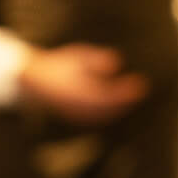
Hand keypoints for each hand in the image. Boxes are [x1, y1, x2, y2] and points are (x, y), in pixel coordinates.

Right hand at [17, 44, 148, 124]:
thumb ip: (98, 60)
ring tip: (133, 95)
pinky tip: (119, 104)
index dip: (129, 89)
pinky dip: (113, 112)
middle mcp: (85, 109)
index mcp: (85, 94)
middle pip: (115, 108)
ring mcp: (83, 117)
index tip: (143, 82)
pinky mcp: (80, 120)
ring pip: (109, 115)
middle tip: (141, 88)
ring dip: (123, 107)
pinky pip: (102, 118)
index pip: (114, 95)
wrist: (34, 82)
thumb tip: (118, 61)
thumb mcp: (78, 57)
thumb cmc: (58, 65)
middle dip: (129, 99)